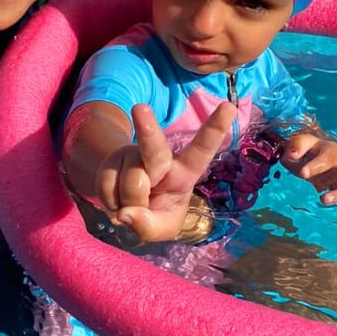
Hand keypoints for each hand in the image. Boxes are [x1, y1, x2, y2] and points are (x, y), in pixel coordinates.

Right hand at [97, 101, 234, 242]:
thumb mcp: (161, 229)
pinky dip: (111, 201)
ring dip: (129, 202)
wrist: (125, 204)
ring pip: (131, 181)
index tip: (228, 107)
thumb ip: (149, 227)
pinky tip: (118, 198)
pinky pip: (107, 185)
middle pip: (154, 147)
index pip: (201, 150)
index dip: (214, 129)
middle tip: (140, 109)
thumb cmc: (155, 213)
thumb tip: (127, 214)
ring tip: (132, 205)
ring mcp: (134, 155)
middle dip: (148, 129)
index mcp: (184, 172)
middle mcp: (160, 158)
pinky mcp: (112, 159)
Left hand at [280, 130, 336, 206]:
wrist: (310, 160)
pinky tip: (324, 202)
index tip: (303, 174)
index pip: (327, 156)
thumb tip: (293, 153)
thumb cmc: (306, 151)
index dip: (316, 165)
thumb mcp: (300, 144)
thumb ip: (297, 145)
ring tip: (324, 200)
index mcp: (330, 149)